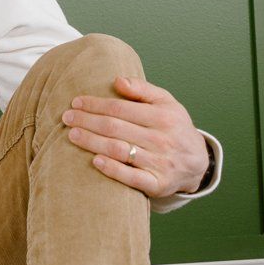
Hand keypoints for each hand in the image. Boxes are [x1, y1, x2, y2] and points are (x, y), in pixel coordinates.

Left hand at [62, 74, 210, 199]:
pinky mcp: (157, 184)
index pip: (121, 108)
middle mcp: (162, 139)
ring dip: (92, 142)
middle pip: (116, 128)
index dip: (96, 104)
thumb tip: (117, 80)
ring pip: (119, 150)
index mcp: (163, 116)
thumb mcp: (167, 102)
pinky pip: (131, 178)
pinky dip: (112, 169)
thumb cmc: (174, 127)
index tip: (76, 102)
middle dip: (87, 121)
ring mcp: (160, 163)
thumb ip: (143, 89)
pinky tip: (94, 160)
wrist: (197, 163)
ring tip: (72, 135)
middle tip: (66, 118)